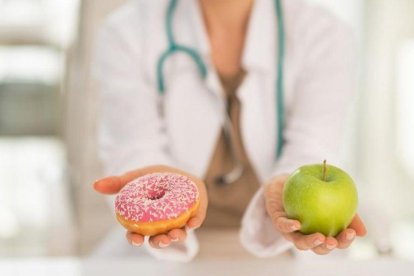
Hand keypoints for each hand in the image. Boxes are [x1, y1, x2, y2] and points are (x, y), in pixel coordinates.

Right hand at [93, 165, 207, 248]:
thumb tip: (95, 185)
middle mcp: (163, 224)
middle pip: (159, 238)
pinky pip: (196, 219)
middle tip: (161, 240)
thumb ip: (117, 183)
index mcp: (147, 220)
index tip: (135, 239)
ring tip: (176, 234)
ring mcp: (179, 220)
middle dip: (159, 242)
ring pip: (177, 233)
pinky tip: (193, 223)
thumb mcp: (135, 178)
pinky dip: (195, 222)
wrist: (176, 170)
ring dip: (177, 236)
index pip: (138, 234)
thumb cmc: (153, 178)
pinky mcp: (196, 211)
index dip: (135, 239)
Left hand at [264, 174, 366, 254]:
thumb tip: (363, 233)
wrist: (288, 182)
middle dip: (326, 247)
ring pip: (300, 243)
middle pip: (318, 248)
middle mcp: (307, 235)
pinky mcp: (278, 221)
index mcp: (323, 232)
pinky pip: (283, 226)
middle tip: (333, 241)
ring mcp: (292, 231)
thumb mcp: (333, 199)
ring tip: (319, 237)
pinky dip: (289, 227)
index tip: (351, 233)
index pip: (336, 242)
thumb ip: (348, 213)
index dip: (344, 241)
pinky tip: (297, 224)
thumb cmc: (313, 191)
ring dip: (310, 242)